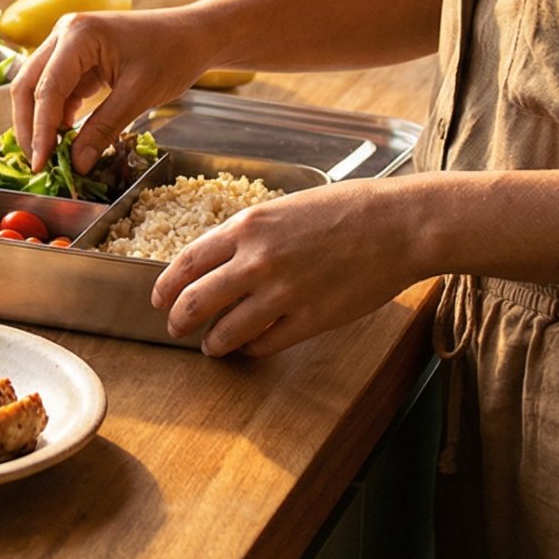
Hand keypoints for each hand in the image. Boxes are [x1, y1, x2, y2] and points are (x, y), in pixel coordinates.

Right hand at [11, 7, 215, 171]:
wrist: (195, 35)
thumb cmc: (172, 55)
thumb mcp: (138, 95)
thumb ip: (103, 129)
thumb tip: (76, 164)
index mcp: (78, 35)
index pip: (47, 89)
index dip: (40, 130)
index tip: (40, 163)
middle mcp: (65, 33)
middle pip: (28, 84)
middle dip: (30, 126)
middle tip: (38, 163)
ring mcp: (68, 44)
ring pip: (38, 88)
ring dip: (41, 121)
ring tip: (51, 155)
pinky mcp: (77, 57)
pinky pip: (57, 89)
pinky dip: (58, 115)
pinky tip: (66, 138)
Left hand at [153, 182, 422, 357]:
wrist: (398, 225)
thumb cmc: (348, 210)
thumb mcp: (287, 208)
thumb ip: (252, 235)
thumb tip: (223, 260)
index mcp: (249, 227)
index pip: (187, 262)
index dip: (166, 286)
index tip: (159, 298)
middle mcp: (258, 261)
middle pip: (196, 302)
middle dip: (179, 320)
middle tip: (176, 328)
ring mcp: (283, 294)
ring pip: (226, 332)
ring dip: (213, 343)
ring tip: (212, 346)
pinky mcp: (310, 320)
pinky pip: (264, 345)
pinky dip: (251, 349)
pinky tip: (252, 346)